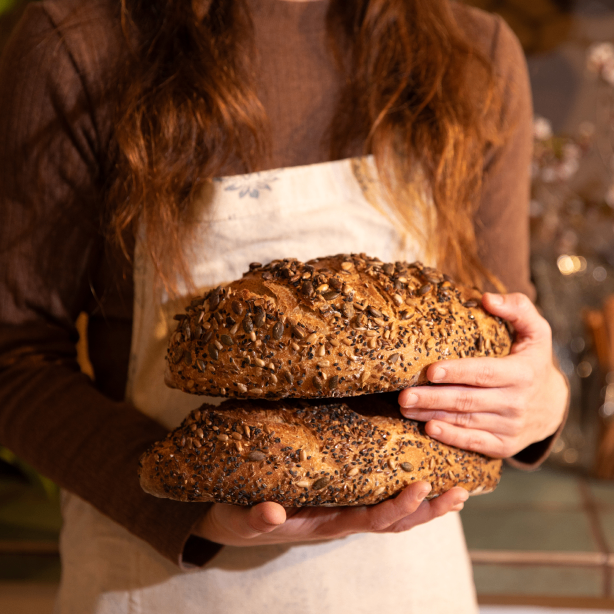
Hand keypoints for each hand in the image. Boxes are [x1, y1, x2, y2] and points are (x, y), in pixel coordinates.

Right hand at [193, 482, 467, 546]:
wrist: (240, 519)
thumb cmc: (245, 517)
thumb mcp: (246, 518)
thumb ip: (258, 517)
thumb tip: (273, 511)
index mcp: (327, 523)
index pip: (370, 520)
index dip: (397, 507)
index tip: (421, 487)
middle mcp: (344, 518)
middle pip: (394, 521)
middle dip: (428, 510)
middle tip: (459, 492)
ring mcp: (347, 509)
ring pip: (394, 514)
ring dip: (428, 505)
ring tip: (459, 490)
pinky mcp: (344, 495)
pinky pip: (381, 497)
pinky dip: (408, 493)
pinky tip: (428, 477)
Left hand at [398, 292, 567, 458]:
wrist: (553, 406)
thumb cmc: (533, 361)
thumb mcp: (536, 331)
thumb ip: (517, 308)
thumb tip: (487, 299)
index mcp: (522, 373)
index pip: (484, 373)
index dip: (457, 372)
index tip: (430, 370)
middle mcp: (516, 403)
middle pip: (468, 400)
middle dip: (433, 398)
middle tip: (404, 395)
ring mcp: (510, 427)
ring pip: (465, 421)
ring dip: (432, 415)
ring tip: (405, 408)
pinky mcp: (504, 445)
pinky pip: (475, 443)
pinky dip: (452, 437)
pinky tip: (429, 428)